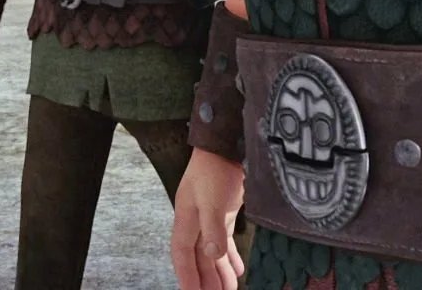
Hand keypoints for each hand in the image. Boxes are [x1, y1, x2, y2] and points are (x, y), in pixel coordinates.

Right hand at [171, 149, 245, 289]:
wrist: (225, 145)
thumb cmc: (214, 169)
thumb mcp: (212, 200)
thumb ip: (212, 228)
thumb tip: (212, 255)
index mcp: (186, 220)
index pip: (182, 255)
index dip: (186, 276)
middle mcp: (195, 221)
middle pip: (198, 258)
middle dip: (205, 280)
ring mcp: (209, 217)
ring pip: (211, 252)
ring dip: (219, 272)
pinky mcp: (224, 212)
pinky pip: (223, 241)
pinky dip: (230, 256)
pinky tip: (239, 269)